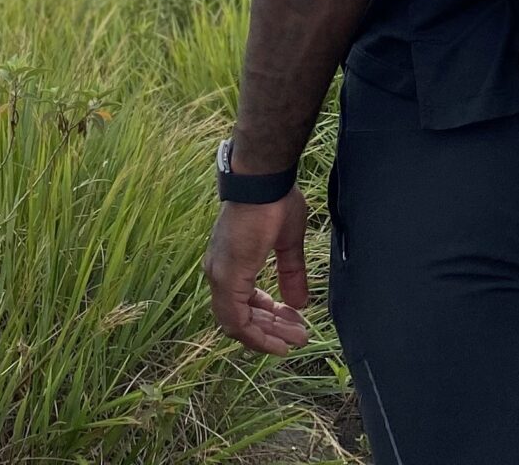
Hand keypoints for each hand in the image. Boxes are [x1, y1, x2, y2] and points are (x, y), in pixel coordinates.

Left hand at [204, 189, 312, 354]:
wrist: (263, 180)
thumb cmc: (274, 201)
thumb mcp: (287, 243)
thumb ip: (290, 273)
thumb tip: (299, 303)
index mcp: (230, 264)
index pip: (243, 305)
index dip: (267, 320)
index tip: (292, 325)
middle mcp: (218, 273)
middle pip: (241, 317)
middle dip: (272, 330)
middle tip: (299, 336)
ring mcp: (220, 276)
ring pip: (238, 322)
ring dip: (268, 334)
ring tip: (297, 337)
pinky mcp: (227, 276)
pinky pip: (236, 319)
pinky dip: (257, 333)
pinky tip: (279, 339)